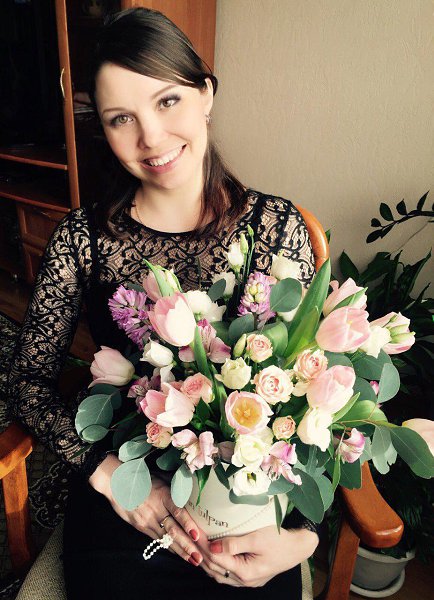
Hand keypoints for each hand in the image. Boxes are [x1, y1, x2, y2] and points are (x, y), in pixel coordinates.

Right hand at [89, 455, 202, 566]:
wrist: (117, 483)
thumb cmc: (142, 477)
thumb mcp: (160, 477)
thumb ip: (175, 485)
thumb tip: (192, 484)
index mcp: (163, 495)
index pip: (178, 511)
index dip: (187, 524)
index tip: (197, 535)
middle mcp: (156, 509)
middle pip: (173, 530)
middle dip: (187, 545)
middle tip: (199, 557)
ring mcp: (147, 520)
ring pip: (166, 538)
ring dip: (180, 551)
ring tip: (192, 561)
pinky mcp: (140, 526)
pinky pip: (157, 539)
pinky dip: (168, 547)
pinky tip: (177, 553)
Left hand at [196, 526, 318, 586]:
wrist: (299, 548)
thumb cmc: (280, 540)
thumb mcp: (257, 538)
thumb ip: (234, 544)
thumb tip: (212, 547)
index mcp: (245, 572)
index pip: (215, 559)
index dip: (201, 544)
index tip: (192, 530)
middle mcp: (244, 580)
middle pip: (214, 568)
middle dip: (199, 552)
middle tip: (189, 535)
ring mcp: (247, 580)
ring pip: (219, 573)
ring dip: (205, 560)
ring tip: (195, 546)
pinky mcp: (250, 576)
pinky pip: (227, 573)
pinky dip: (216, 564)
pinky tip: (211, 555)